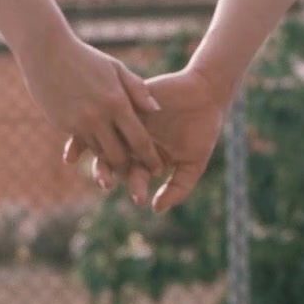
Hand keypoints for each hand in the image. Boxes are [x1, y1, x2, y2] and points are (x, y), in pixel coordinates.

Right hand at [15, 30, 162, 183]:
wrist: (46, 53)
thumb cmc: (85, 58)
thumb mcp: (115, 68)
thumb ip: (137, 90)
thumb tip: (156, 110)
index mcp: (117, 102)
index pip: (139, 139)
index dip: (150, 158)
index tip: (159, 168)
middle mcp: (99, 117)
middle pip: (119, 155)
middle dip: (131, 170)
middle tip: (140, 176)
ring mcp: (80, 123)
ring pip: (100, 154)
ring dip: (111, 164)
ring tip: (122, 171)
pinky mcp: (64, 126)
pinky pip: (84, 146)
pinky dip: (93, 151)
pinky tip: (101, 154)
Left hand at [68, 67, 230, 212]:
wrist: (207, 93)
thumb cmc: (202, 129)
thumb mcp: (192, 163)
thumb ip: (177, 187)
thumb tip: (155, 209)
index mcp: (144, 157)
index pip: (134, 175)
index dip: (136, 187)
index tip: (139, 199)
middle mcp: (130, 140)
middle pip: (110, 160)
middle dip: (107, 173)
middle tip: (105, 184)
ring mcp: (125, 120)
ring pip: (103, 138)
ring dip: (97, 152)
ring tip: (99, 162)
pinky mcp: (124, 99)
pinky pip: (105, 111)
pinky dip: (97, 120)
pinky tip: (98, 130)